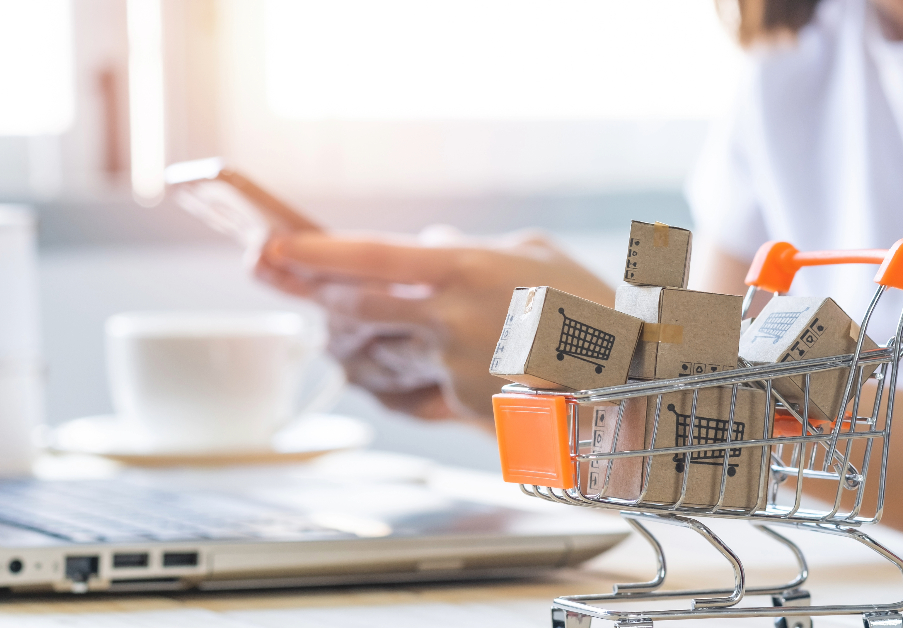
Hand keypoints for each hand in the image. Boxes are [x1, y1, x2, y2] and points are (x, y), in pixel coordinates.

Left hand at [257, 228, 613, 421]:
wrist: (628, 369)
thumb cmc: (583, 300)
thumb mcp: (528, 251)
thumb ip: (465, 250)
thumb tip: (422, 250)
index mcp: (465, 269)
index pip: (369, 256)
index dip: (315, 252)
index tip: (274, 245)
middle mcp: (450, 319)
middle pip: (355, 309)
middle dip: (322, 299)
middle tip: (303, 287)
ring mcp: (452, 367)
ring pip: (376, 353)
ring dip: (361, 340)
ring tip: (374, 324)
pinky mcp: (460, 406)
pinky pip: (409, 388)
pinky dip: (403, 373)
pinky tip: (424, 361)